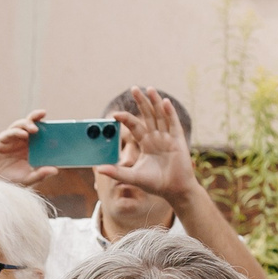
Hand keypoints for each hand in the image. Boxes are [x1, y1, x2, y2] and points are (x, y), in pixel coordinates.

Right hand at [0, 109, 56, 186]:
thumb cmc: (8, 182)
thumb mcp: (27, 179)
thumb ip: (40, 174)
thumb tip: (56, 170)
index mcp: (29, 149)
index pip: (39, 135)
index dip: (46, 128)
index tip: (56, 124)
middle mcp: (20, 142)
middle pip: (30, 125)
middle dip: (36, 118)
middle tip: (43, 114)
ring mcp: (10, 140)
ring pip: (20, 125)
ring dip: (27, 124)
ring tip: (35, 129)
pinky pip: (9, 133)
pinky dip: (17, 132)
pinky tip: (24, 135)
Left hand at [95, 87, 196, 202]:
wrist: (174, 190)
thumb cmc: (155, 184)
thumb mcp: (132, 177)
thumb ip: (117, 172)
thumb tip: (99, 169)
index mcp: (146, 143)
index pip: (135, 126)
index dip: (126, 119)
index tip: (115, 114)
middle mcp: (156, 137)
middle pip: (148, 115)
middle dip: (141, 102)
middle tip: (134, 88)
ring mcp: (168, 137)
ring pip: (160, 116)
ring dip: (155, 102)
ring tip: (149, 89)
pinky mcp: (178, 140)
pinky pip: (173, 124)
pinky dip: (169, 113)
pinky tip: (165, 102)